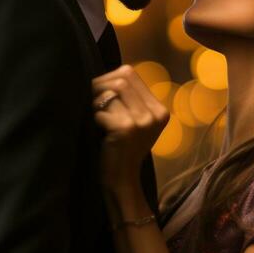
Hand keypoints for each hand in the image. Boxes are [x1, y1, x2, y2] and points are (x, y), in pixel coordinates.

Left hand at [92, 65, 169, 186]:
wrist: (123, 180)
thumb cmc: (124, 149)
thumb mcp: (137, 123)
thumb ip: (130, 99)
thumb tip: (108, 75)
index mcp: (160, 110)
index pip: (130, 73)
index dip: (109, 77)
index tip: (100, 92)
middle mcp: (155, 113)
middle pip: (121, 79)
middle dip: (101, 87)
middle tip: (93, 102)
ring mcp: (142, 121)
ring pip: (110, 93)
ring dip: (97, 104)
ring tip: (98, 117)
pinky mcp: (125, 129)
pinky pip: (101, 112)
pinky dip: (95, 119)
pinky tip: (100, 132)